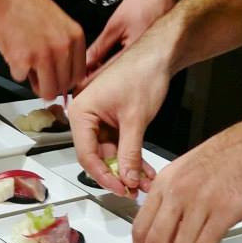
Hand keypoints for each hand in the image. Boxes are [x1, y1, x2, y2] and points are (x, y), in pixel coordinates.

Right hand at [0, 0, 86, 100]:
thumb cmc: (27, 5)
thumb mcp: (59, 24)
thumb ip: (64, 49)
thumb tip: (62, 76)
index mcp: (75, 38)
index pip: (78, 76)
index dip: (65, 81)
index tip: (56, 80)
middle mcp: (62, 48)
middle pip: (62, 87)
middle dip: (49, 85)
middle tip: (38, 74)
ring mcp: (43, 56)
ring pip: (46, 92)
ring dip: (35, 84)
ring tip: (28, 65)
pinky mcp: (22, 61)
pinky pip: (21, 79)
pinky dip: (15, 70)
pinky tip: (14, 52)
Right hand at [69, 39, 170, 194]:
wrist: (160, 52)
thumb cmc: (143, 72)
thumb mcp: (135, 119)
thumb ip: (130, 153)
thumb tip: (128, 178)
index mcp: (81, 112)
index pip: (87, 155)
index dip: (104, 176)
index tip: (120, 188)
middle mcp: (86, 117)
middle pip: (97, 157)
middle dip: (118, 175)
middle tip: (133, 190)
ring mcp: (99, 119)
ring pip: (111, 154)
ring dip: (128, 169)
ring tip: (144, 183)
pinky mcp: (113, 120)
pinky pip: (120, 145)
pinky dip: (133, 157)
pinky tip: (145, 170)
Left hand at [85, 0, 178, 74]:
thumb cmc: (147, 1)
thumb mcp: (116, 24)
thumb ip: (100, 47)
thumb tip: (85, 62)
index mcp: (134, 55)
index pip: (106, 76)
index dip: (89, 81)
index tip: (78, 85)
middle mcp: (144, 62)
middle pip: (115, 79)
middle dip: (98, 80)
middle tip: (84, 79)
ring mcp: (150, 60)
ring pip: (123, 75)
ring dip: (108, 74)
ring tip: (96, 70)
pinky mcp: (153, 57)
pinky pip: (133, 67)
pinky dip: (121, 67)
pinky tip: (113, 62)